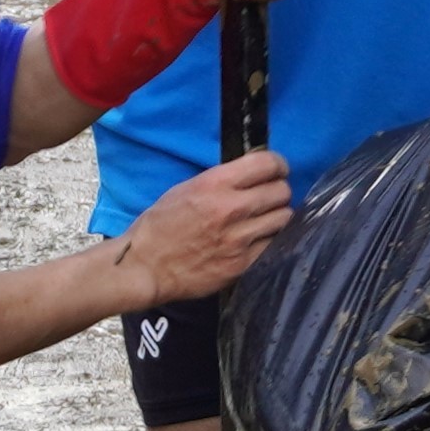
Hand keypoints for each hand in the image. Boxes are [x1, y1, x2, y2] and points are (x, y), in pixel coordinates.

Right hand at [120, 149, 293, 305]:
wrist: (146, 267)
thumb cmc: (160, 226)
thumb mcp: (186, 189)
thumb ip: (221, 181)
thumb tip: (251, 177)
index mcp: (215, 184)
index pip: (267, 164)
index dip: (278, 165)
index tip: (277, 171)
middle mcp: (231, 208)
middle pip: (281, 191)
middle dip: (278, 192)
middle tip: (269, 198)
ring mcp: (239, 238)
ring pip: (284, 218)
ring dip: (277, 217)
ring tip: (265, 220)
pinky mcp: (243, 264)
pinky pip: (275, 245)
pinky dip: (270, 240)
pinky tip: (259, 240)